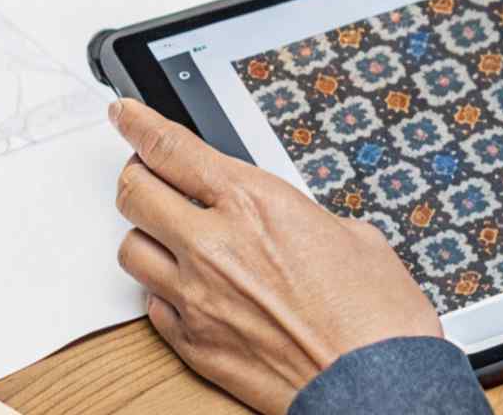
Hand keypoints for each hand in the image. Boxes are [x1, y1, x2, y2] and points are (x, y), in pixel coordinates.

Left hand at [108, 99, 441, 414]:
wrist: (378, 387)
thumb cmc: (377, 318)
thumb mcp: (352, 235)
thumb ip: (297, 215)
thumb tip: (284, 219)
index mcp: (255, 203)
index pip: (169, 148)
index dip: (136, 123)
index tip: (123, 115)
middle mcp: (214, 246)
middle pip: (134, 193)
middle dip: (137, 178)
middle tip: (149, 177)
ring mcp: (197, 298)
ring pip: (131, 250)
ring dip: (147, 238)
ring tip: (171, 240)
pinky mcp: (194, 344)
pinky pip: (151, 304)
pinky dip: (163, 292)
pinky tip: (188, 291)